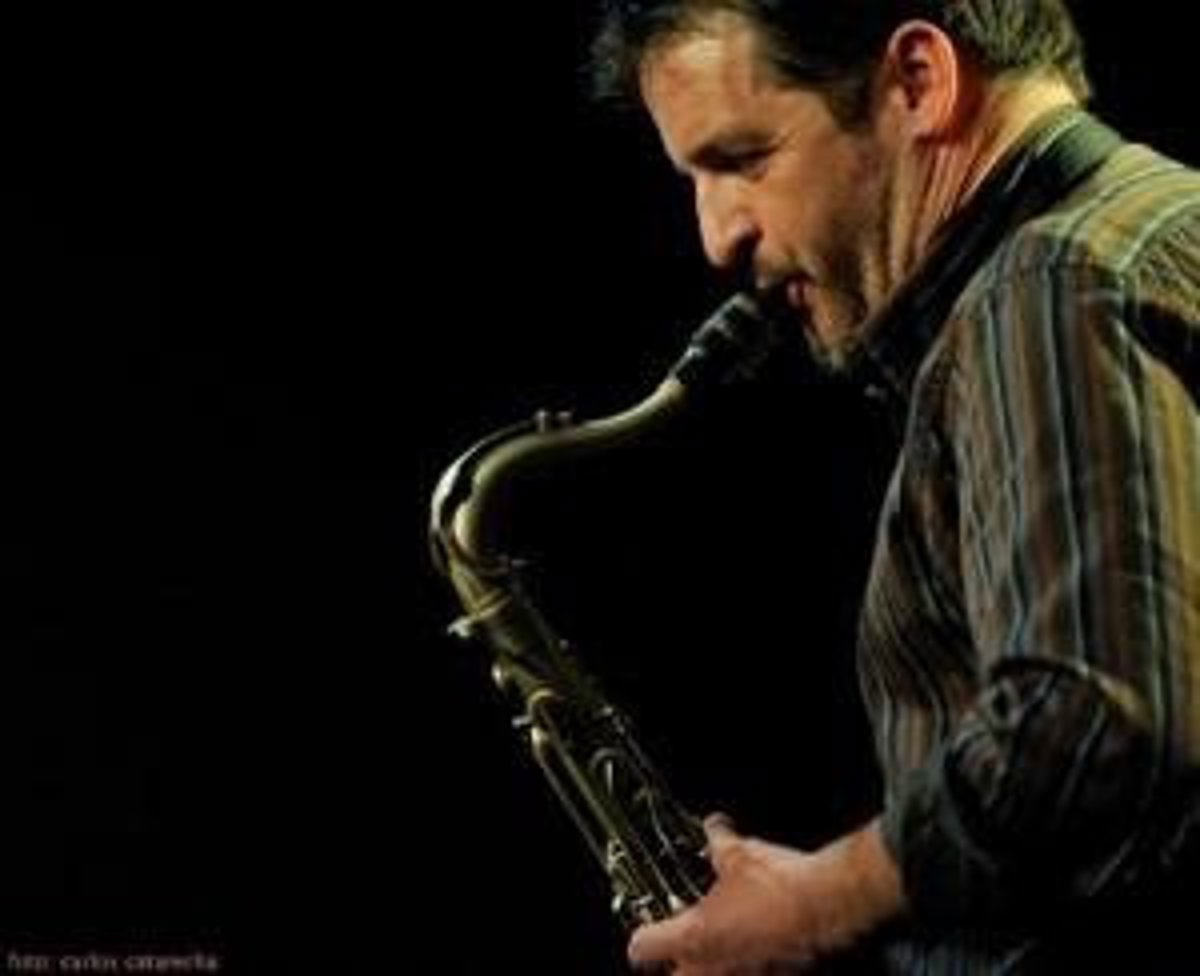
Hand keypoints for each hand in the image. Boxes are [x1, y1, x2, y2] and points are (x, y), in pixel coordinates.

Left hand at [627, 814, 903, 974]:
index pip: (642, 949)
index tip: (646, 931)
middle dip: (677, 966)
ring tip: (728, 944)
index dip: (642, 938)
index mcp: (693, 937)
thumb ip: (718, 843)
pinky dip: (753, 965)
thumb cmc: (779, 883)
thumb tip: (715, 829)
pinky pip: (753, 975)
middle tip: (685, 947)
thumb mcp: (737, 854)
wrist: (829, 904)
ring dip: (717, 965)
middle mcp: (713, 968)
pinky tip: (763, 946)